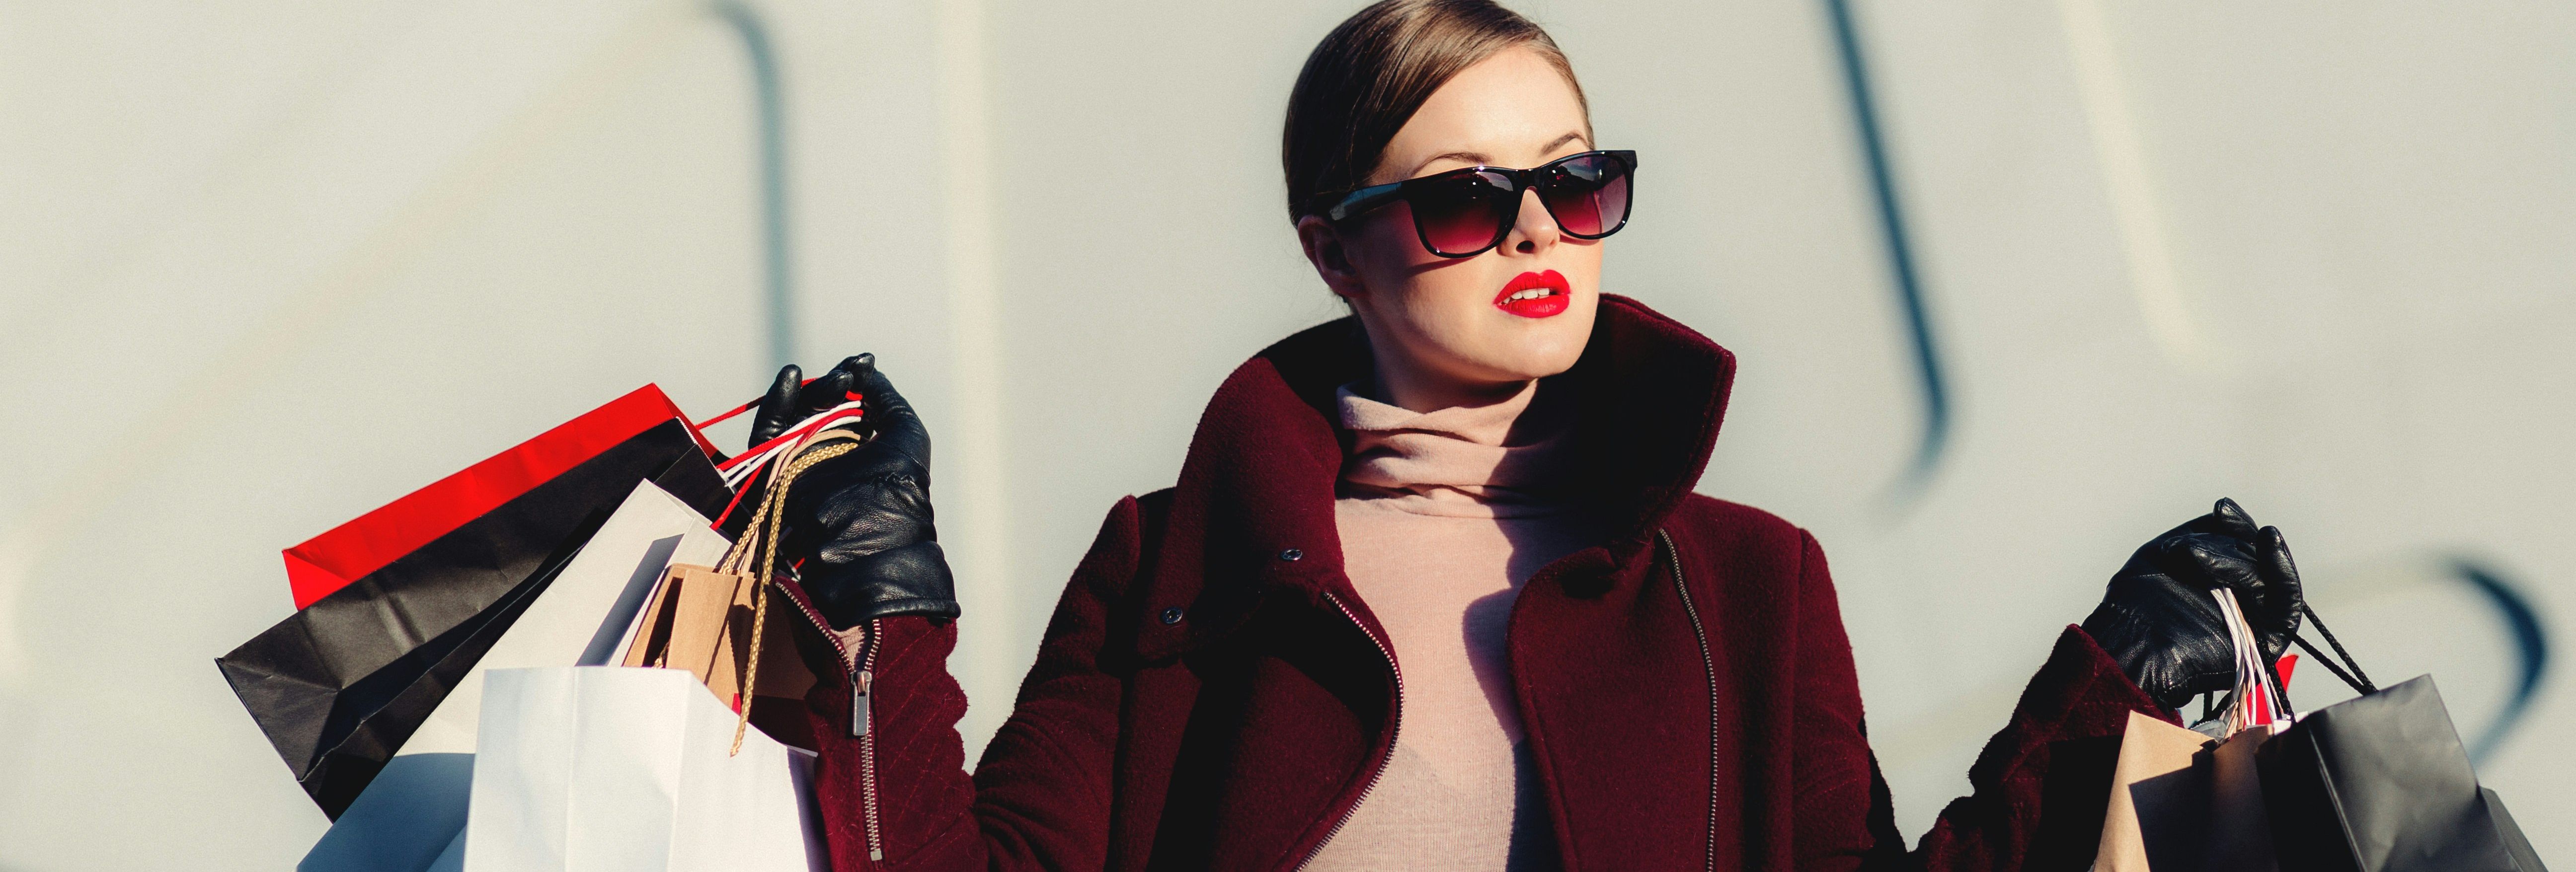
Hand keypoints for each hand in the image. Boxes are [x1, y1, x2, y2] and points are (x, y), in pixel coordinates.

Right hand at [764, 354, 958, 628]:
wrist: (870, 538)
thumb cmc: (899, 487)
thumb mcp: (905, 432)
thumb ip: (885, 397)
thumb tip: (865, 371)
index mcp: (860, 451)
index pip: (847, 406)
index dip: (851, 380)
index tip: (862, 363)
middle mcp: (828, 457)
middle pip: (818, 408)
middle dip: (831, 385)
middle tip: (847, 377)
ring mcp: (799, 466)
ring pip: (792, 418)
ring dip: (807, 391)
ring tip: (827, 379)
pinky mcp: (773, 475)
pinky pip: (766, 435)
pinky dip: (775, 405)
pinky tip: (791, 378)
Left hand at [2081, 498, 2304, 712]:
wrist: (2129, 649)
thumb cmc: (2137, 606)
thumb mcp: (2163, 555)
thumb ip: (2199, 534)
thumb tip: (2227, 513)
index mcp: (2218, 582)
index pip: (2241, 547)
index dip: (2236, 526)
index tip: (2222, 509)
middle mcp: (2240, 601)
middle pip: (2255, 560)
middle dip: (2228, 546)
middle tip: (2191, 552)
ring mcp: (2256, 621)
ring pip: (2268, 578)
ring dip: (2241, 560)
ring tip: (2199, 560)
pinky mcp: (2268, 642)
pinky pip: (2287, 605)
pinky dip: (2283, 573)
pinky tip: (2269, 544)